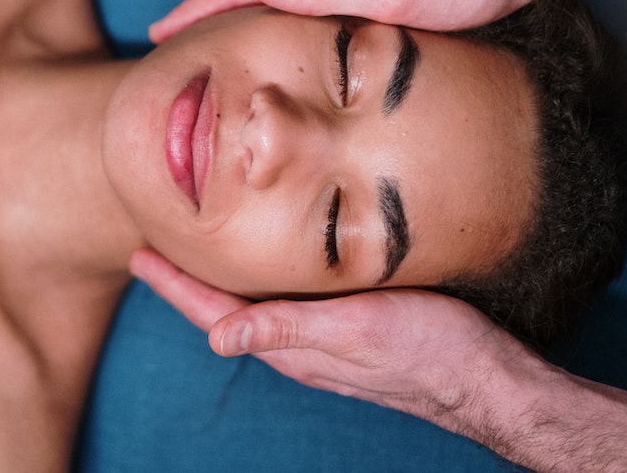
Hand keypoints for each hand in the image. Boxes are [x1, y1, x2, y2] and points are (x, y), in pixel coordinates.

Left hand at [129, 248, 531, 424]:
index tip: (139, 255)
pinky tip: (271, 265)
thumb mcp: (355, 331)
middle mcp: (299, 344)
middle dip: (188, 281)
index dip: (174, 285)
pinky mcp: (350, 329)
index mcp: (291, 345)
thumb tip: (217, 340)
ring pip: (256, 306)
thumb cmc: (427, 350)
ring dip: (221, 281)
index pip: (214, 312)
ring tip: (196, 253)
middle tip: (153, 247)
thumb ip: (289, 329)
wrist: (487, 378)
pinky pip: (288, 303)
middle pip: (226, 309)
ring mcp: (323, 340)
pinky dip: (263, 281)